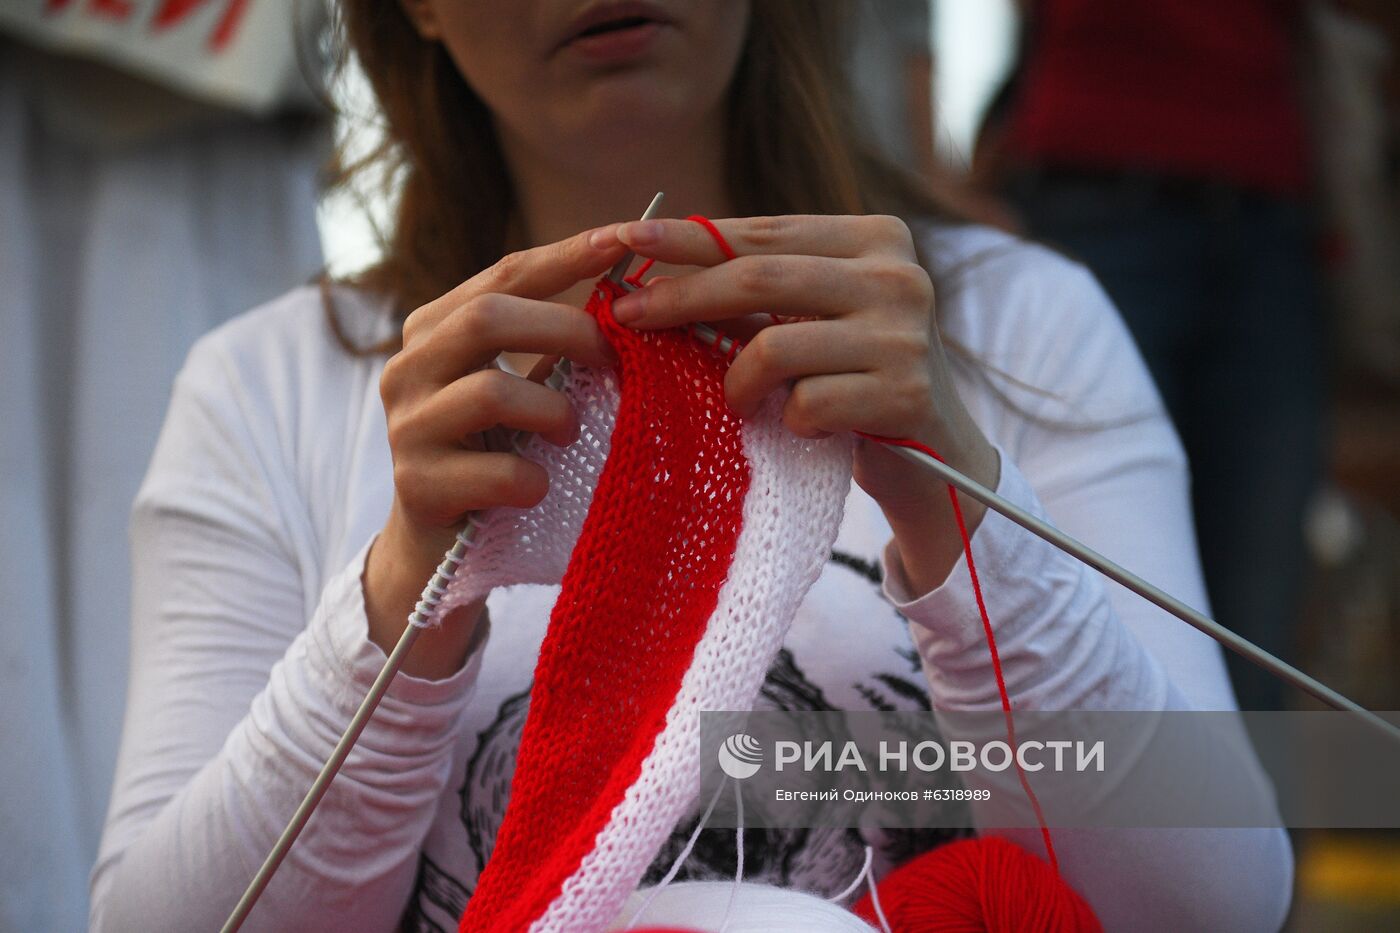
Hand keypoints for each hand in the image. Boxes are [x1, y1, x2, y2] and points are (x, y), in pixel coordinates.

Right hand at [364, 225, 625, 677]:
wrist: (440, 549)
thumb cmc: (496, 454)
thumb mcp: (523, 388)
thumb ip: (554, 345)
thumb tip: (634, 295)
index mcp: (433, 329)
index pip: (505, 274)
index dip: (569, 254)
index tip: (629, 237)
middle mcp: (407, 367)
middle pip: (488, 318)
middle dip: (566, 330)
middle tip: (615, 357)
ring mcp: (404, 426)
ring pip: (492, 391)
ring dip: (554, 411)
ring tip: (572, 432)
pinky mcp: (415, 485)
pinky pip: (496, 470)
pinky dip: (534, 478)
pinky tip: (540, 488)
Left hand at [598, 214, 1000, 596]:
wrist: (935, 454)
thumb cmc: (855, 378)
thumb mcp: (815, 318)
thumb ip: (760, 289)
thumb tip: (653, 271)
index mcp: (878, 238)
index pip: (766, 231)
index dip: (692, 236)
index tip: (624, 239)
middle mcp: (900, 276)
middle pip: (761, 278)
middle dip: (683, 297)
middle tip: (628, 316)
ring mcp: (907, 335)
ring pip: (775, 346)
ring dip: (737, 382)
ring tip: (740, 402)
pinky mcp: (907, 394)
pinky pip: (806, 402)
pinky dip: (788, 420)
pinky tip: (803, 426)